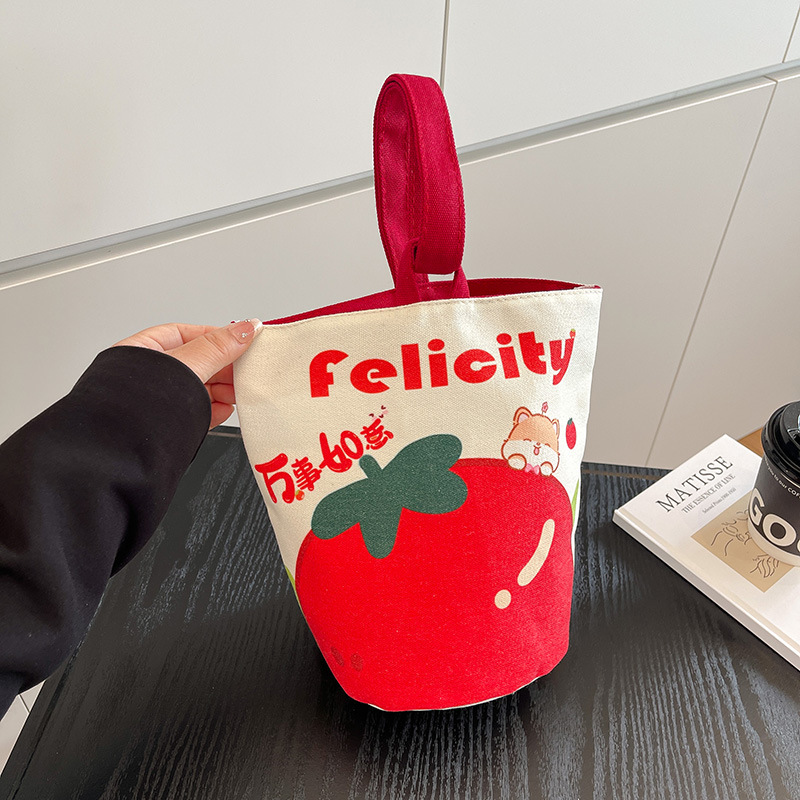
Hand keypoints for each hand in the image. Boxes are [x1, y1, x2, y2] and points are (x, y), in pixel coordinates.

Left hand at [113, 320, 261, 428]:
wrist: (125, 449)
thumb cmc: (136, 405)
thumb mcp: (186, 366)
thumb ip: (217, 348)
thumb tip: (245, 329)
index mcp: (144, 350)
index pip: (190, 335)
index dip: (220, 338)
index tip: (245, 340)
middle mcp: (150, 374)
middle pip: (199, 363)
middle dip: (225, 368)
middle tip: (247, 369)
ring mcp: (159, 400)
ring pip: (201, 388)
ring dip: (224, 390)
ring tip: (239, 391)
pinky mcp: (170, 423)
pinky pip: (198, 411)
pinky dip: (216, 409)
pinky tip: (226, 409)